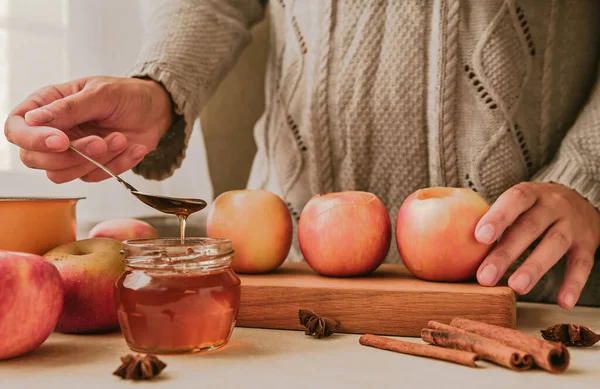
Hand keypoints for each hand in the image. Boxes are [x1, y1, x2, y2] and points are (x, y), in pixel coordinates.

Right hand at [4, 76, 172, 182]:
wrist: (156, 110)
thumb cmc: (126, 94)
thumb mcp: (101, 93)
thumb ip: (69, 108)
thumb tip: (32, 119)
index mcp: (47, 105)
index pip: (17, 129)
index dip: (32, 140)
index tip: (61, 141)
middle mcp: (53, 131)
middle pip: (34, 159)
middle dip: (69, 156)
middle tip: (99, 143)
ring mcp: (71, 152)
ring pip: (62, 174)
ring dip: (94, 161)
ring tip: (121, 139)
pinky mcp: (91, 166)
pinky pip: (93, 176)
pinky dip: (116, 165)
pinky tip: (133, 147)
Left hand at [474, 182, 599, 308]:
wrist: (582, 200)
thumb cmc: (534, 208)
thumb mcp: (518, 203)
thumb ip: (494, 218)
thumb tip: (452, 241)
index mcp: (531, 193)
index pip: (514, 200)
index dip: (497, 217)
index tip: (479, 237)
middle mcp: (554, 205)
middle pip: (529, 227)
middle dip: (506, 253)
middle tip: (485, 277)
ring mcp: (572, 224)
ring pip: (555, 244)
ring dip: (535, 267)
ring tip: (516, 287)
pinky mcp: (588, 244)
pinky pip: (583, 264)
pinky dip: (574, 283)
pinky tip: (563, 302)